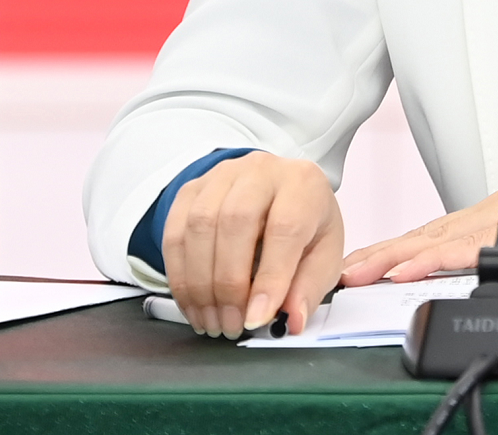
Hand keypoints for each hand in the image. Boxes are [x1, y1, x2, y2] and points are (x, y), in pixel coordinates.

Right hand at [162, 152, 344, 337]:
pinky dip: (179, 276)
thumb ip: (309, 288)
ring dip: (200, 285)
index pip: (285, 228)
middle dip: (229, 285)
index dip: (270, 278)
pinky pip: (174, 233)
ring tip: (212, 322)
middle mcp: (261, 171)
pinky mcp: (192, 190)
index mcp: (302, 183)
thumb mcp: (324, 255)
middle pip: (235, 222)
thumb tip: (291, 320)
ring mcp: (222, 176)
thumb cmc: (304, 224)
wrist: (279, 192)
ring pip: (199, 226)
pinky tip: (192, 304)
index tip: (257, 319)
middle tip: (232, 326)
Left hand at [342, 168, 497, 284]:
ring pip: (440, 238)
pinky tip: (405, 270)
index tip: (361, 268)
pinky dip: (433, 259)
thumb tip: (481, 298)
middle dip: (380, 252)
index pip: (437, 238)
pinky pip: (473, 246)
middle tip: (337, 269)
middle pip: (427, 235)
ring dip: (392, 256)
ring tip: (355, 271)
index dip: (396, 253)